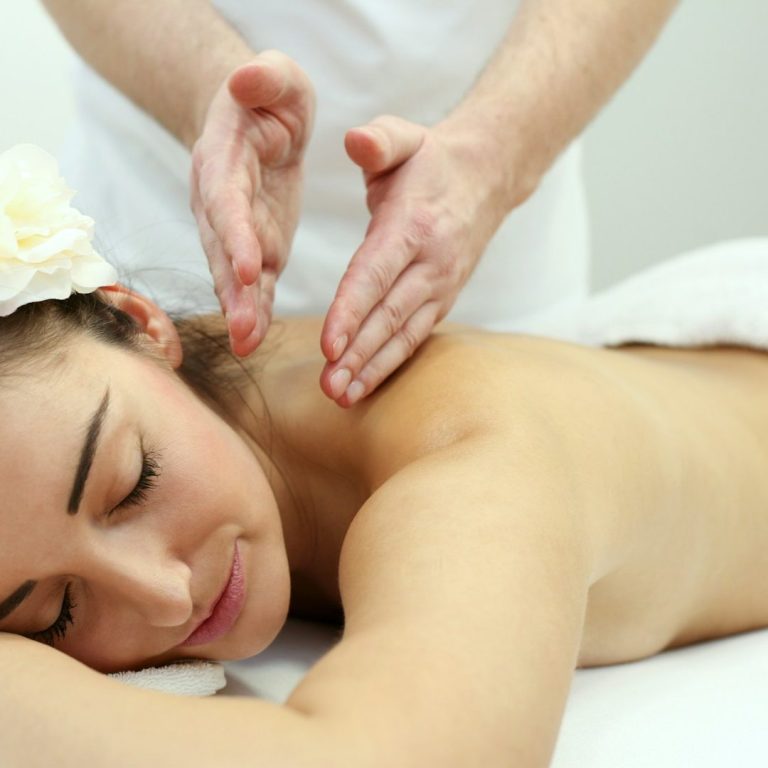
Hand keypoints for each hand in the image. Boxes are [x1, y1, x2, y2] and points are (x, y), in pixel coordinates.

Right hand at [190, 51, 314, 355]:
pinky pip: (254, 283)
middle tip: (243, 329)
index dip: (235, 233)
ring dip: (240, 311)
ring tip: (247, 344)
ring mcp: (236, 231)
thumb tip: (247, 76)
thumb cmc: (267, 97)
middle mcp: (220, 202)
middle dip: (232, 290)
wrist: (254, 122)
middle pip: (222, 249)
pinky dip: (254, 310)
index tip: (247, 266)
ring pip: (233, 276)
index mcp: (224, 159)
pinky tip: (255, 339)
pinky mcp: (257, 248)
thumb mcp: (276, 76)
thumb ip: (265, 75)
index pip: (228, 200)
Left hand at [319, 115, 508, 405]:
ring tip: (342, 396)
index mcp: (413, 225)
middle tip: (330, 387)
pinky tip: (364, 385)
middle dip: (358, 353)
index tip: (328, 345)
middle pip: (389, 315)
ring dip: (372, 368)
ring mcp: (439, 286)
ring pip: (403, 334)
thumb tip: (355, 142)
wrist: (486, 179)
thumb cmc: (430, 161)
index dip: (352, 311)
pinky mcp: (441, 301)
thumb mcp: (404, 137)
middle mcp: (430, 263)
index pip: (376, 274)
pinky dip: (390, 364)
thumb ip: (379, 140)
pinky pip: (414, 337)